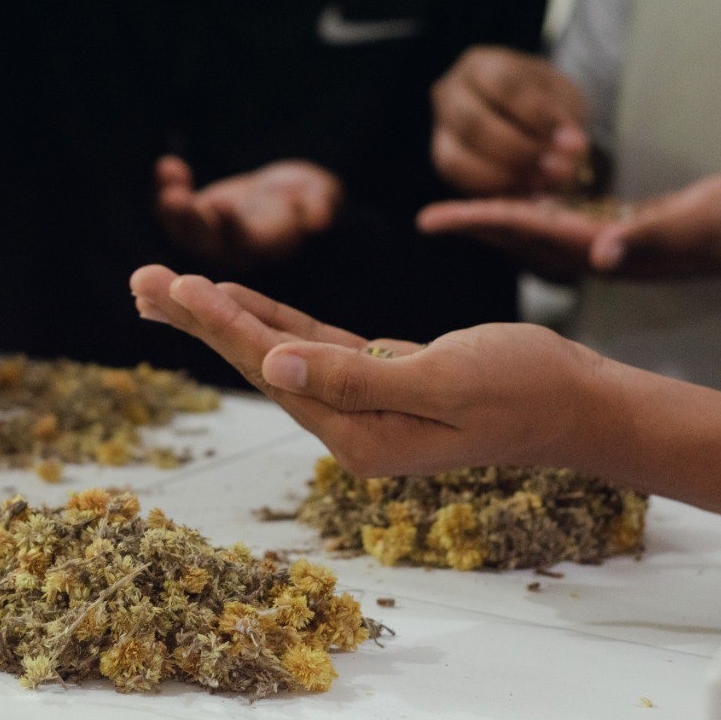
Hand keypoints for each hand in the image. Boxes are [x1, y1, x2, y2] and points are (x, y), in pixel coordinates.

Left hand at [130, 264, 604, 475]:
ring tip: (167, 287)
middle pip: (261, 362)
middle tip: (140, 281)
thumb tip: (274, 366)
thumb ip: (356, 377)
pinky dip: (274, 319)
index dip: (223, 326)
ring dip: (226, 317)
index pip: (275, 372)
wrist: (580, 401)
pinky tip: (235, 301)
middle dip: (200, 319)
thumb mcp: (443, 381)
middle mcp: (351, 429)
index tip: (175, 287)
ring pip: (279, 350)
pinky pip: (314, 345)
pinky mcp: (379, 379)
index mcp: (361, 438)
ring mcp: (363, 406)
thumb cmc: (526, 388)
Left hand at [155, 156, 340, 266]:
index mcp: (264, 246)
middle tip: (176, 197)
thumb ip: (319, 206)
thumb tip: (321, 220)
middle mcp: (232, 248)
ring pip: (184, 229)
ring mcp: (210, 234)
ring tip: (170, 174)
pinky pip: (175, 210)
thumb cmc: (308, 196)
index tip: (222, 202)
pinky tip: (169, 165)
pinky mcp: (196, 217)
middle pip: (205, 242)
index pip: (243, 243)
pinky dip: (170, 187)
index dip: (230, 226)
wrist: (287, 196)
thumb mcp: (320, 197)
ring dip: (172, 207)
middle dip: (190, 219)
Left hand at [417, 173, 720, 282]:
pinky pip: (558, 221)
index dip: (477, 221)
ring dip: (494, 219)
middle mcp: (590, 251)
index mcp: (597, 250)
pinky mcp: (613, 230)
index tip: (433, 219)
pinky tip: (509, 201)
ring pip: (532, 229)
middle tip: (427, 219)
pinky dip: (528, 210)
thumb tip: (601, 253)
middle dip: (472, 225)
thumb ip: (646, 238)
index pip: (522, 232)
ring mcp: (601, 244)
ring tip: (454, 213)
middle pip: (515, 235)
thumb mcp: (690, 227)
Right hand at [431, 46, 587, 194]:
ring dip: (504, 176)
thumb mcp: (561, 96)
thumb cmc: (541, 101)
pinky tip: (524, 191)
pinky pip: (458, 182)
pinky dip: (493, 190)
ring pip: (456, 159)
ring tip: (542, 183)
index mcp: (481, 64)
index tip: (575, 143)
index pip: (506, 85)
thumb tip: (570, 149)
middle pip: (474, 123)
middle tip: (558, 170)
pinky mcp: (442, 162)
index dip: (541, 117)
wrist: (521, 117)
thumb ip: (565, 117)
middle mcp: (450, 92)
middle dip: (520, 152)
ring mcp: (440, 129)